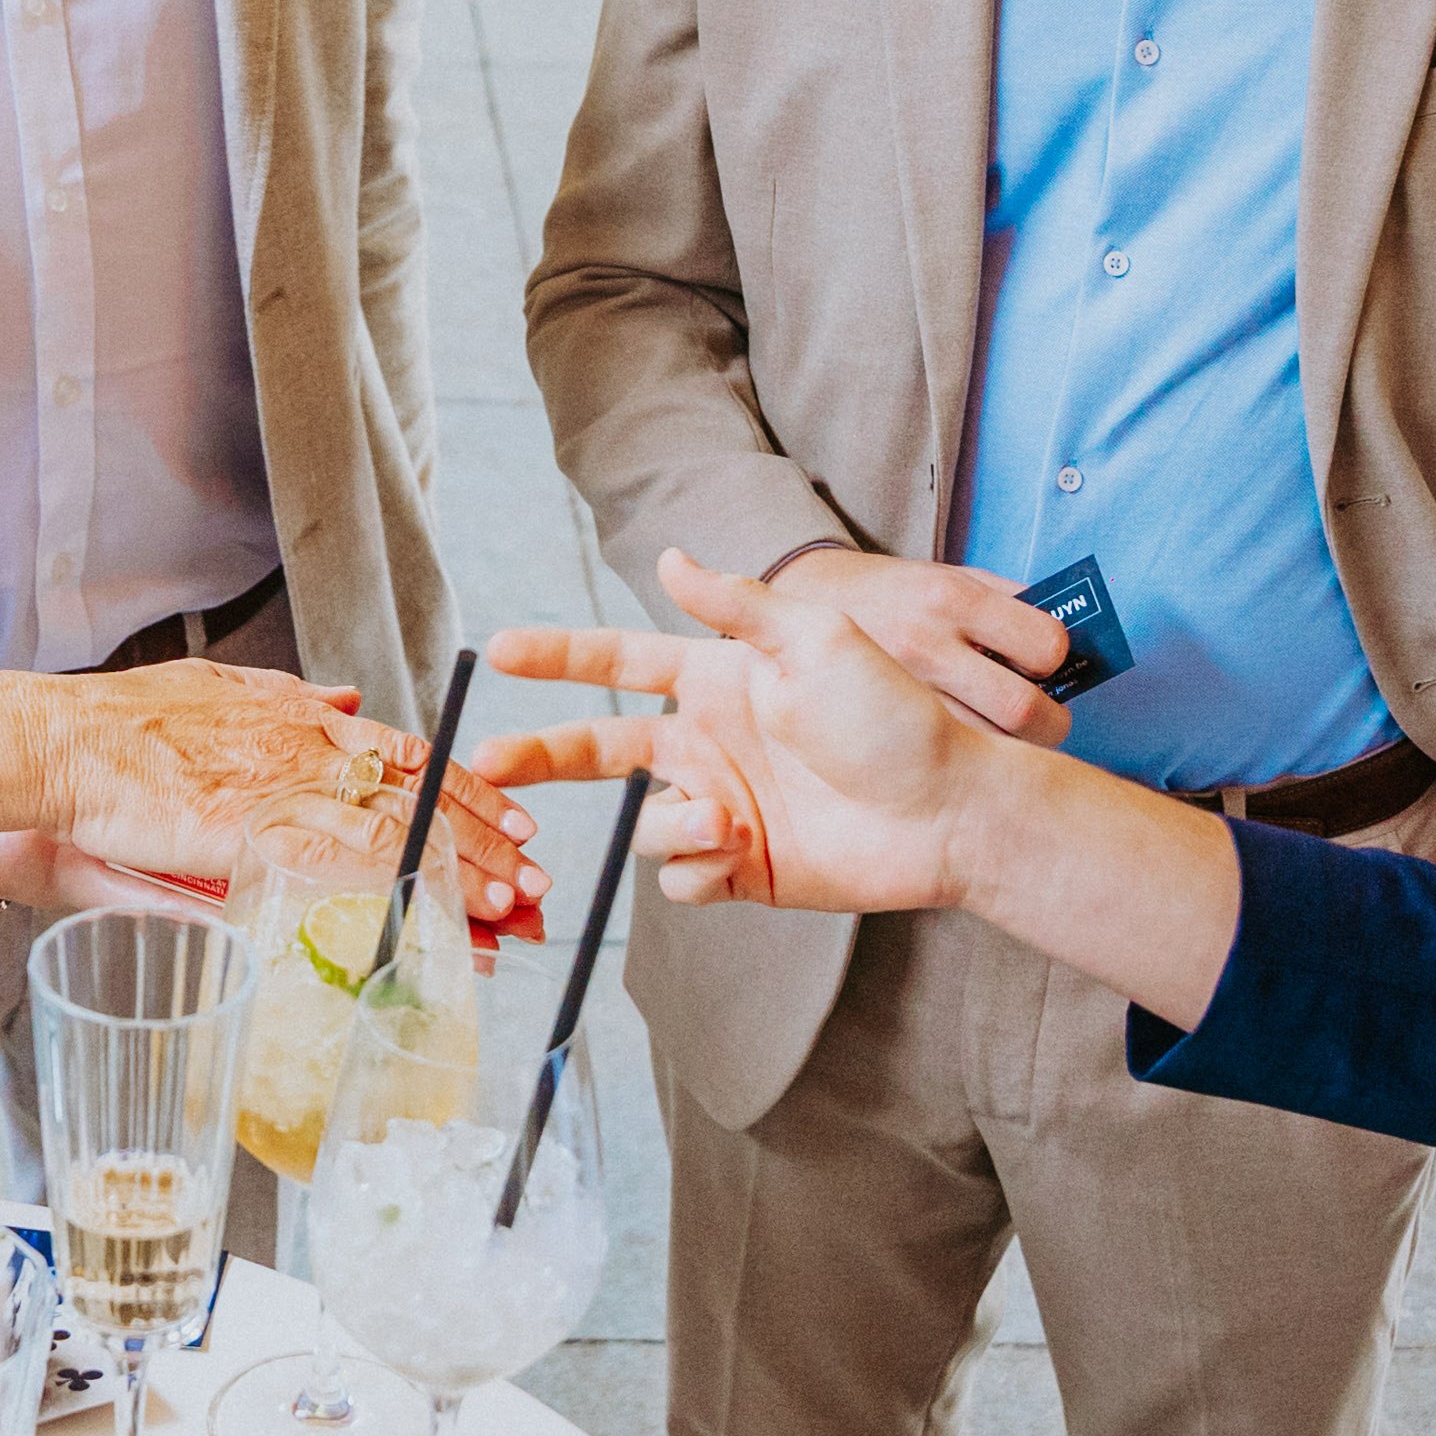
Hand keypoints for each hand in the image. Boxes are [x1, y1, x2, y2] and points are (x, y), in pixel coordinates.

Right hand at [38, 664, 545, 930]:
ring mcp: (283, 787)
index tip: (513, 818)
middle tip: (540, 877)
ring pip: (398, 827)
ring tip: (516, 908)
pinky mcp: (254, 828)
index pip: (408, 752)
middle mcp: (306, 746)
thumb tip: (343, 697)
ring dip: (464, 870)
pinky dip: (399, 885)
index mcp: (300, 719)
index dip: (466, 787)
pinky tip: (438, 912)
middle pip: (423, 790)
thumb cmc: (121, 728)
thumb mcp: (216, 691)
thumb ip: (285, 699)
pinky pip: (345, 859)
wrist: (61, 744)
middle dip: (488, 837)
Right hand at [486, 547, 1017, 914]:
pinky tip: (741, 853)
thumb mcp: (817, 639)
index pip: (619, 664)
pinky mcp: (743, 869)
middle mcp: (710, 746)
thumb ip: (737, 605)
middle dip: (539, 756)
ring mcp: (724, 810)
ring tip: (727, 819)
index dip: (559, 657)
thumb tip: (666, 559)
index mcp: (718, 684)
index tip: (502, 649)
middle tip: (486, 763)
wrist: (949, 809)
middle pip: (597, 751)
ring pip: (646, 823)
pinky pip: (682, 876)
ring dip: (673, 822)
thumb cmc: (895, 716)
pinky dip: (699, 866)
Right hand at [770, 548, 1075, 740]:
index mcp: (952, 596)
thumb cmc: (889, 594)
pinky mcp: (878, 722)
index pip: (1045, 644)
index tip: (1048, 667)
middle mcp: (928, 644)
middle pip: (1024, 709)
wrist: (799, 604)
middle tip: (1044, 720)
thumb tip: (1068, 642)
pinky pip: (943, 757)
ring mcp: (900, 691)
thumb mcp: (945, 575)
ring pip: (988, 744)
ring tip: (1005, 738)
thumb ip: (1005, 602)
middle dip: (1050, 722)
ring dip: (1011, 749)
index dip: (1059, 662)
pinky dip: (966, 758)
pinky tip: (963, 750)